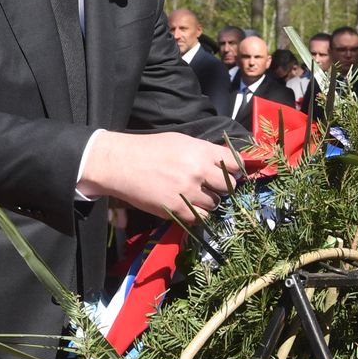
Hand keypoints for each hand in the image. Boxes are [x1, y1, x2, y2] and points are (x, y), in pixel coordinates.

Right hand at [78, 130, 240, 224]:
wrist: (122, 164)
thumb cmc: (150, 149)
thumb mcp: (181, 141)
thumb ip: (204, 151)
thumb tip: (223, 160)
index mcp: (201, 151)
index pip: (234, 162)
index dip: (236, 168)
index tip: (234, 172)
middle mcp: (199, 171)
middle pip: (229, 185)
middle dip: (223, 186)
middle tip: (212, 184)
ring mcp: (189, 192)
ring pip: (215, 203)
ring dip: (209, 201)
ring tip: (195, 194)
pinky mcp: (177, 209)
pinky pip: (200, 217)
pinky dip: (197, 213)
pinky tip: (188, 205)